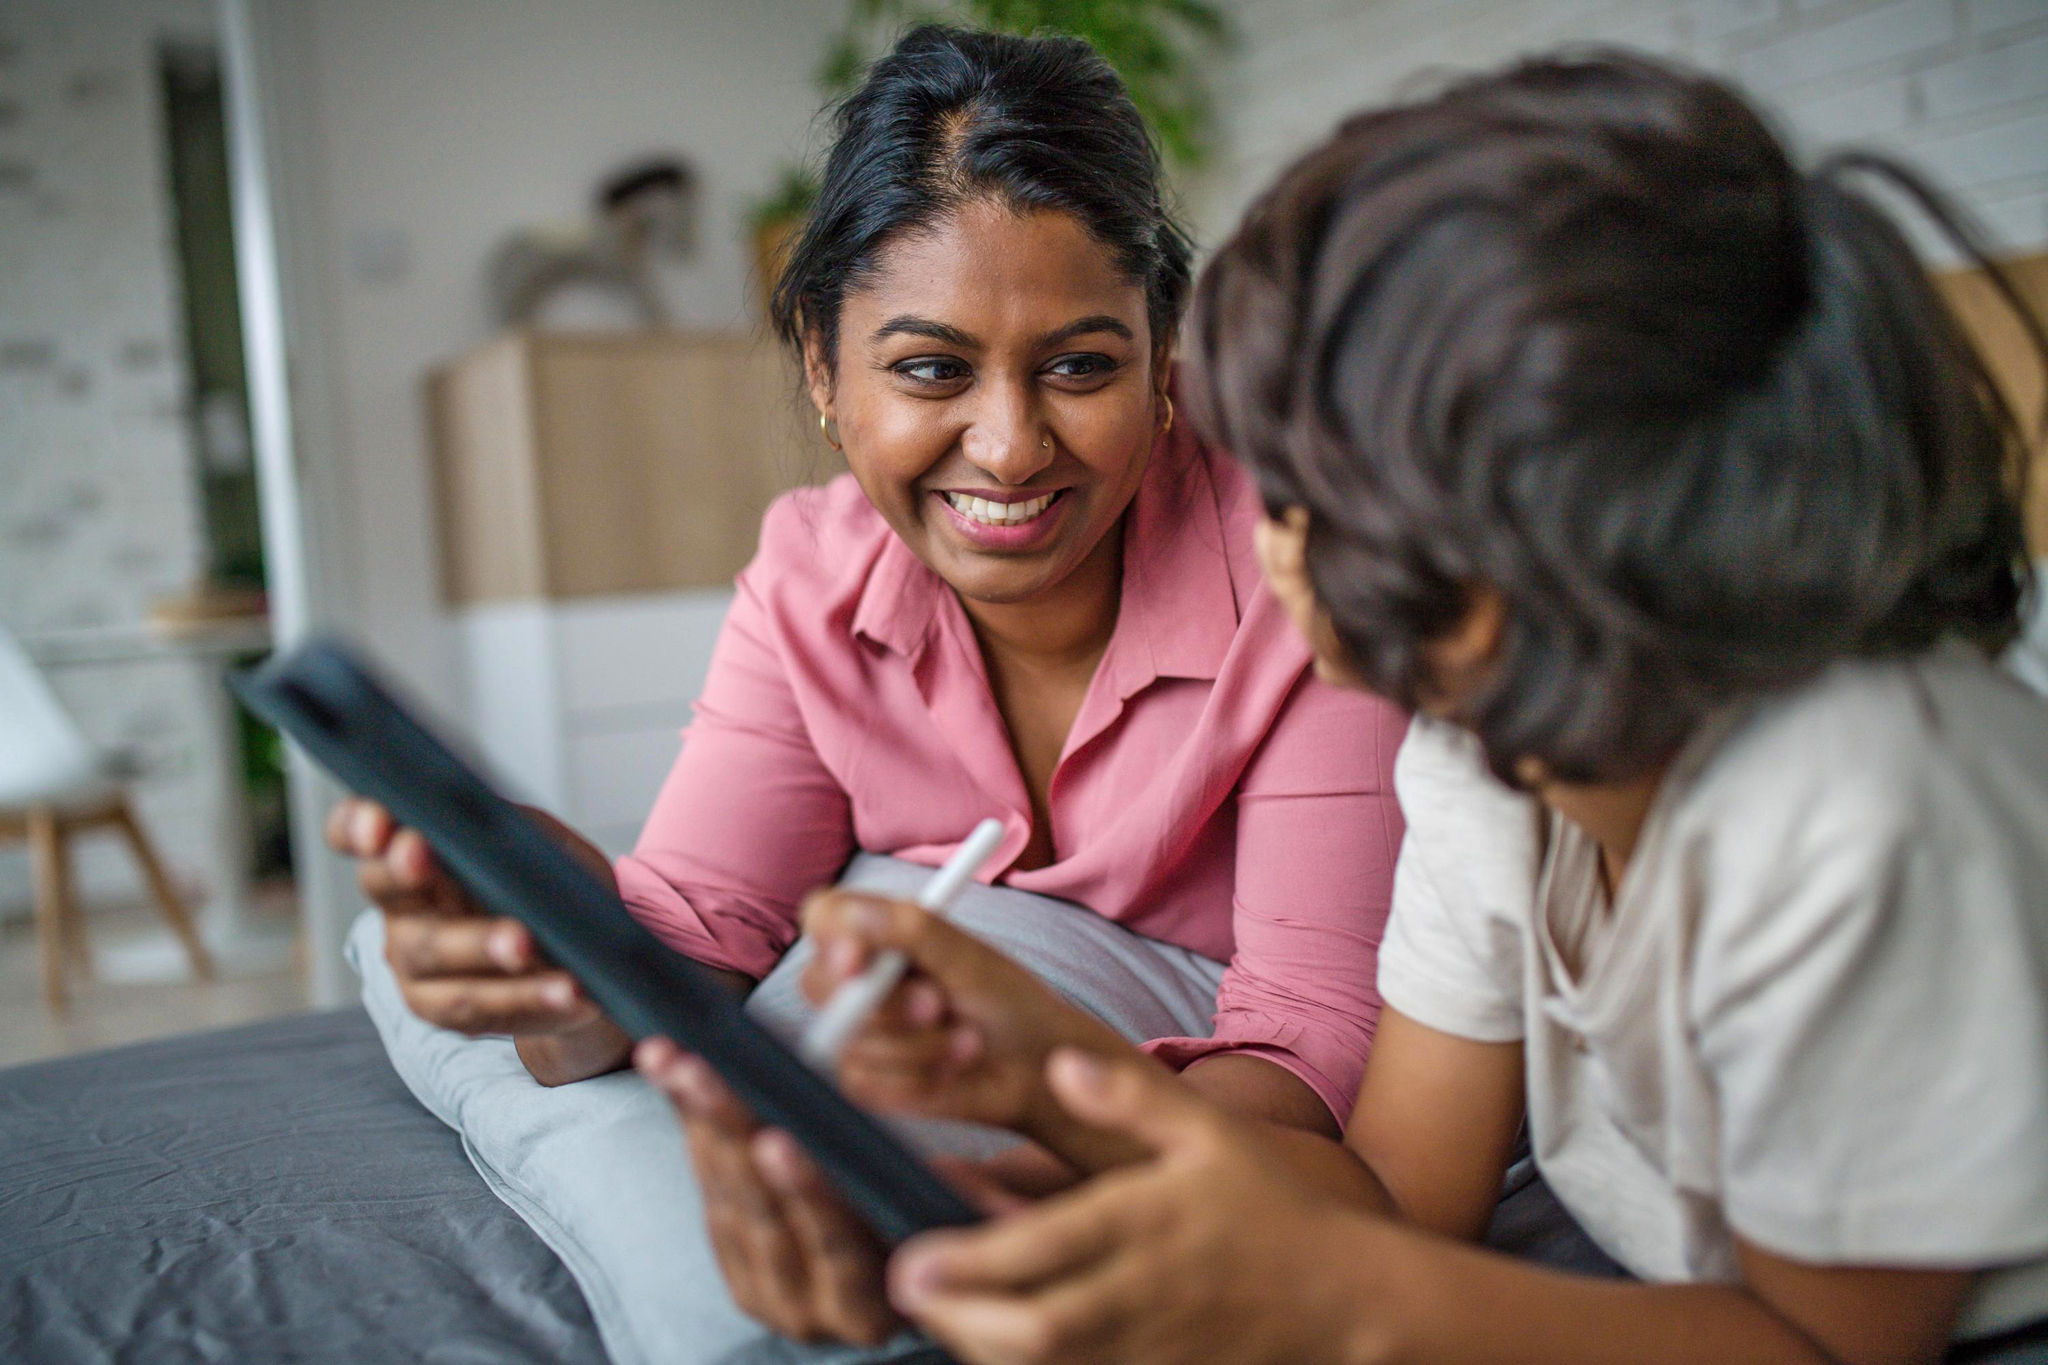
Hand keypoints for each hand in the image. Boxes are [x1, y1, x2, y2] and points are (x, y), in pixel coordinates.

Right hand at [325, 797, 630, 1079]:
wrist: (581, 951)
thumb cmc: (546, 882)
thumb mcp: (535, 838)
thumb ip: (510, 828)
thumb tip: (504, 831)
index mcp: (413, 848)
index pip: (356, 828)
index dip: (355, 823)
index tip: (376, 822)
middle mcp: (401, 905)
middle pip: (383, 885)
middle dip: (401, 869)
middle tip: (418, 854)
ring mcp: (415, 963)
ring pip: (433, 951)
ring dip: (480, 945)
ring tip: (525, 944)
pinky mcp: (446, 1011)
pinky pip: (482, 1005)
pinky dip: (529, 997)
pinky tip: (566, 989)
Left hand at [635, 1036, 903, 1345]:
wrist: (900, 1275)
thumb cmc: (930, 1226)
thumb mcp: (936, 1207)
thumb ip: (932, 1183)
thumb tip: (919, 1133)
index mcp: (870, 1309)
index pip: (835, 1247)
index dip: (806, 1194)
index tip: (777, 1140)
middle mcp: (811, 1310)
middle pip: (764, 1214)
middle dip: (730, 1133)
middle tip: (701, 1075)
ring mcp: (768, 1292)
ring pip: (729, 1200)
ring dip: (698, 1123)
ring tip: (676, 1065)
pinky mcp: (737, 1269)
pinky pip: (712, 1196)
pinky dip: (695, 1132)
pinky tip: (677, 1080)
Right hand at [798, 890, 1150, 1169]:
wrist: (1035, 1067)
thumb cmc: (1007, 1000)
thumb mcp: (970, 958)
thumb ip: (913, 931)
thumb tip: (854, 915)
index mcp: (879, 933)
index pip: (823, 917)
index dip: (831, 937)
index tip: (857, 958)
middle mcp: (859, 978)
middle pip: (819, 984)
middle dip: (886, 1004)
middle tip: (938, 1005)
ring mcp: (858, 1030)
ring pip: (850, 1039)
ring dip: (918, 1046)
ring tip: (967, 1039)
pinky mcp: (866, 1078)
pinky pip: (865, 1082)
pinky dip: (916, 1078)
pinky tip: (951, 1070)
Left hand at [887, 1049, 1374, 1364]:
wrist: (1340, 1299)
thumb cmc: (1268, 1207)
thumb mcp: (1207, 1130)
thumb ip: (1130, 1095)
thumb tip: (1059, 1063)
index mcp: (1144, 1223)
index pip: (1039, 1250)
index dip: (967, 1261)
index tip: (912, 1254)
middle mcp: (1138, 1293)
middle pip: (1029, 1327)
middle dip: (957, 1315)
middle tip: (907, 1281)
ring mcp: (1144, 1347)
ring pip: (1042, 1364)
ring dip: (979, 1345)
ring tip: (941, 1306)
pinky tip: (996, 1335)